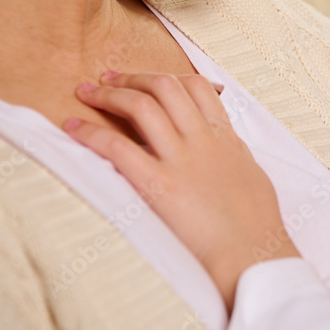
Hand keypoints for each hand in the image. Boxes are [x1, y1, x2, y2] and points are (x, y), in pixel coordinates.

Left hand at [64, 72, 299, 310]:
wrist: (251, 254)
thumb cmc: (257, 223)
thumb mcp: (251, 173)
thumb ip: (233, 151)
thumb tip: (224, 140)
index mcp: (225, 137)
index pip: (196, 87)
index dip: (166, 76)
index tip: (146, 79)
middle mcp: (202, 141)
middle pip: (164, 87)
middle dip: (132, 77)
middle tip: (107, 79)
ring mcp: (181, 161)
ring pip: (142, 107)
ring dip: (109, 94)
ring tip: (85, 93)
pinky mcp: (159, 186)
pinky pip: (118, 148)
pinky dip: (91, 133)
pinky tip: (73, 128)